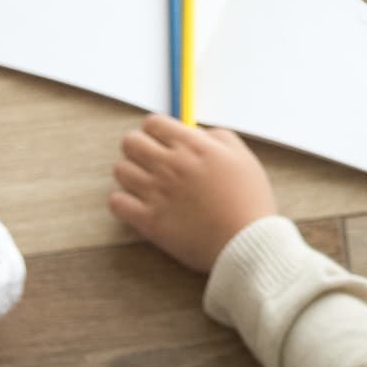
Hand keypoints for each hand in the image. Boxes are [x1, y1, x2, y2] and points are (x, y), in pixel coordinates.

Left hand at [109, 116, 278, 273]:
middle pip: (130, 142)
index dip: (156, 131)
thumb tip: (195, 133)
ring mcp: (156, 192)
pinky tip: (138, 205)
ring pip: (120, 170)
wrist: (248, 243)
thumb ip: (217, 137)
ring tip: (146, 185)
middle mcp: (170, 164)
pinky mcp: (148, 220)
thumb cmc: (249, 201)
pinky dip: (123, 202)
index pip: (153, 123)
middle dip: (138, 148)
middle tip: (151, 162)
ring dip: (130, 174)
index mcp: (192, 146)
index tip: (162, 142)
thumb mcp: (242, 157)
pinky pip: (116, 202)